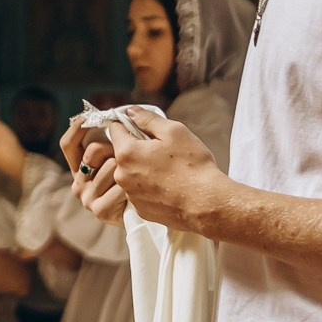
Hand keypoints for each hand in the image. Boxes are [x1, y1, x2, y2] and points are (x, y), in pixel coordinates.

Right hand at [61, 120, 126, 222]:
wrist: (149, 212)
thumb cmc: (136, 179)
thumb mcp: (120, 158)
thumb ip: (111, 141)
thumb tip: (114, 119)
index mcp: (79, 169)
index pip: (68, 145)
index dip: (75, 129)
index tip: (87, 117)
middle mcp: (78, 184)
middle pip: (93, 150)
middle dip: (115, 147)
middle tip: (129, 155)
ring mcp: (87, 199)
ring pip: (110, 166)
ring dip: (128, 168)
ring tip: (136, 177)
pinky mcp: (100, 210)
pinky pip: (121, 185)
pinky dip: (133, 186)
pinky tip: (136, 192)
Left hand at [101, 105, 223, 232]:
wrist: (206, 203)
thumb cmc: (193, 166)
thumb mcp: (174, 131)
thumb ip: (148, 119)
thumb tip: (132, 112)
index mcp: (127, 153)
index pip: (114, 129)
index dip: (128, 125)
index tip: (142, 128)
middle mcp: (122, 175)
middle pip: (122, 153)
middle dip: (137, 148)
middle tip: (161, 150)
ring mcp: (130, 195)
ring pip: (130, 173)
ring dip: (142, 168)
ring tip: (167, 170)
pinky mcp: (140, 209)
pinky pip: (139, 192)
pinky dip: (149, 187)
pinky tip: (167, 186)